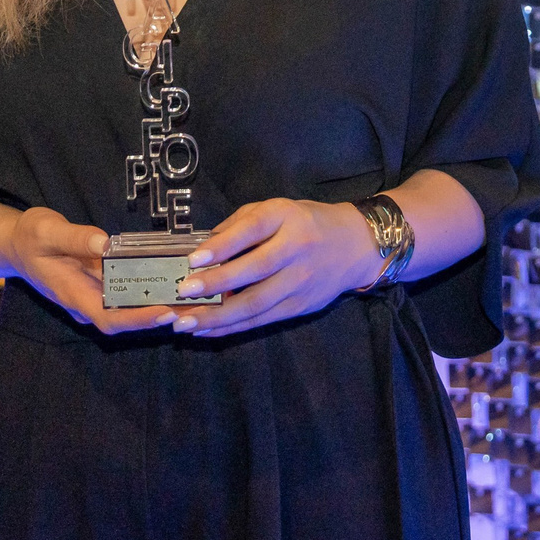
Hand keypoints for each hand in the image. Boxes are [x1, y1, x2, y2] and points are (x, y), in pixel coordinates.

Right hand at [5, 206, 176, 333]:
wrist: (16, 244)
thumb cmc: (30, 237)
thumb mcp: (47, 231)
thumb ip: (75, 238)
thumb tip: (105, 243)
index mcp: (73, 294)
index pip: (108, 318)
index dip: (137, 320)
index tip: (165, 313)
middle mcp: (86, 302)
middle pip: (126, 321)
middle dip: (158, 317)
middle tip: (193, 306)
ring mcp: (93, 296)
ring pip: (129, 310)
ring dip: (159, 307)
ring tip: (193, 298)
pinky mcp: (100, 286)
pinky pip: (128, 295)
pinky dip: (151, 292)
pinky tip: (174, 282)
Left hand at [168, 198, 379, 338]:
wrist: (356, 245)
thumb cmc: (306, 223)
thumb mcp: (277, 209)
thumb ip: (241, 223)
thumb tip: (203, 245)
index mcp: (286, 217)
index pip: (253, 228)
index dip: (224, 244)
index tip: (194, 259)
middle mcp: (296, 249)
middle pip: (255, 269)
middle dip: (217, 283)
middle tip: (184, 292)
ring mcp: (300, 281)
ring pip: (256, 303)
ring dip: (218, 315)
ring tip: (185, 322)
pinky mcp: (300, 306)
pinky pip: (262, 320)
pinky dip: (232, 327)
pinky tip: (206, 330)